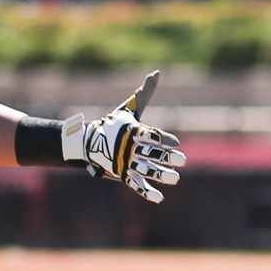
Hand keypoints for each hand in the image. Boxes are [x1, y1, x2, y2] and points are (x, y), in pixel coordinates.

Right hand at [77, 70, 185, 202]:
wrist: (88, 142)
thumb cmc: (113, 124)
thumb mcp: (129, 108)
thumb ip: (145, 93)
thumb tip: (156, 73)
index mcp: (133, 131)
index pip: (150, 135)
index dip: (163, 139)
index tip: (176, 143)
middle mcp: (129, 147)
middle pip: (150, 153)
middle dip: (166, 157)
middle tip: (182, 160)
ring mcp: (125, 162)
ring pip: (145, 170)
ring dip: (160, 175)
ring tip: (175, 178)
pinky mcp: (122, 175)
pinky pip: (135, 184)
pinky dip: (147, 192)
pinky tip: (160, 198)